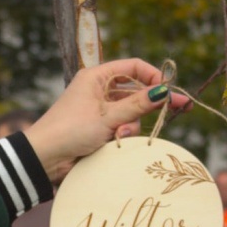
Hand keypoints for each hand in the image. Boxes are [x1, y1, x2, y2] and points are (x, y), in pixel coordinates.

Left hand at [24, 59, 190, 184]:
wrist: (45, 158)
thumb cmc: (70, 130)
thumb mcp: (107, 116)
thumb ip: (138, 104)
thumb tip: (164, 91)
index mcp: (96, 77)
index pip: (133, 67)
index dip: (154, 75)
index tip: (170, 88)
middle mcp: (99, 90)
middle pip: (136, 91)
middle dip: (148, 104)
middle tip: (181, 107)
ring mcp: (100, 111)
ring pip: (131, 113)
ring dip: (130, 126)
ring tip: (118, 137)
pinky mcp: (100, 129)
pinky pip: (122, 128)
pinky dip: (122, 135)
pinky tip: (114, 143)